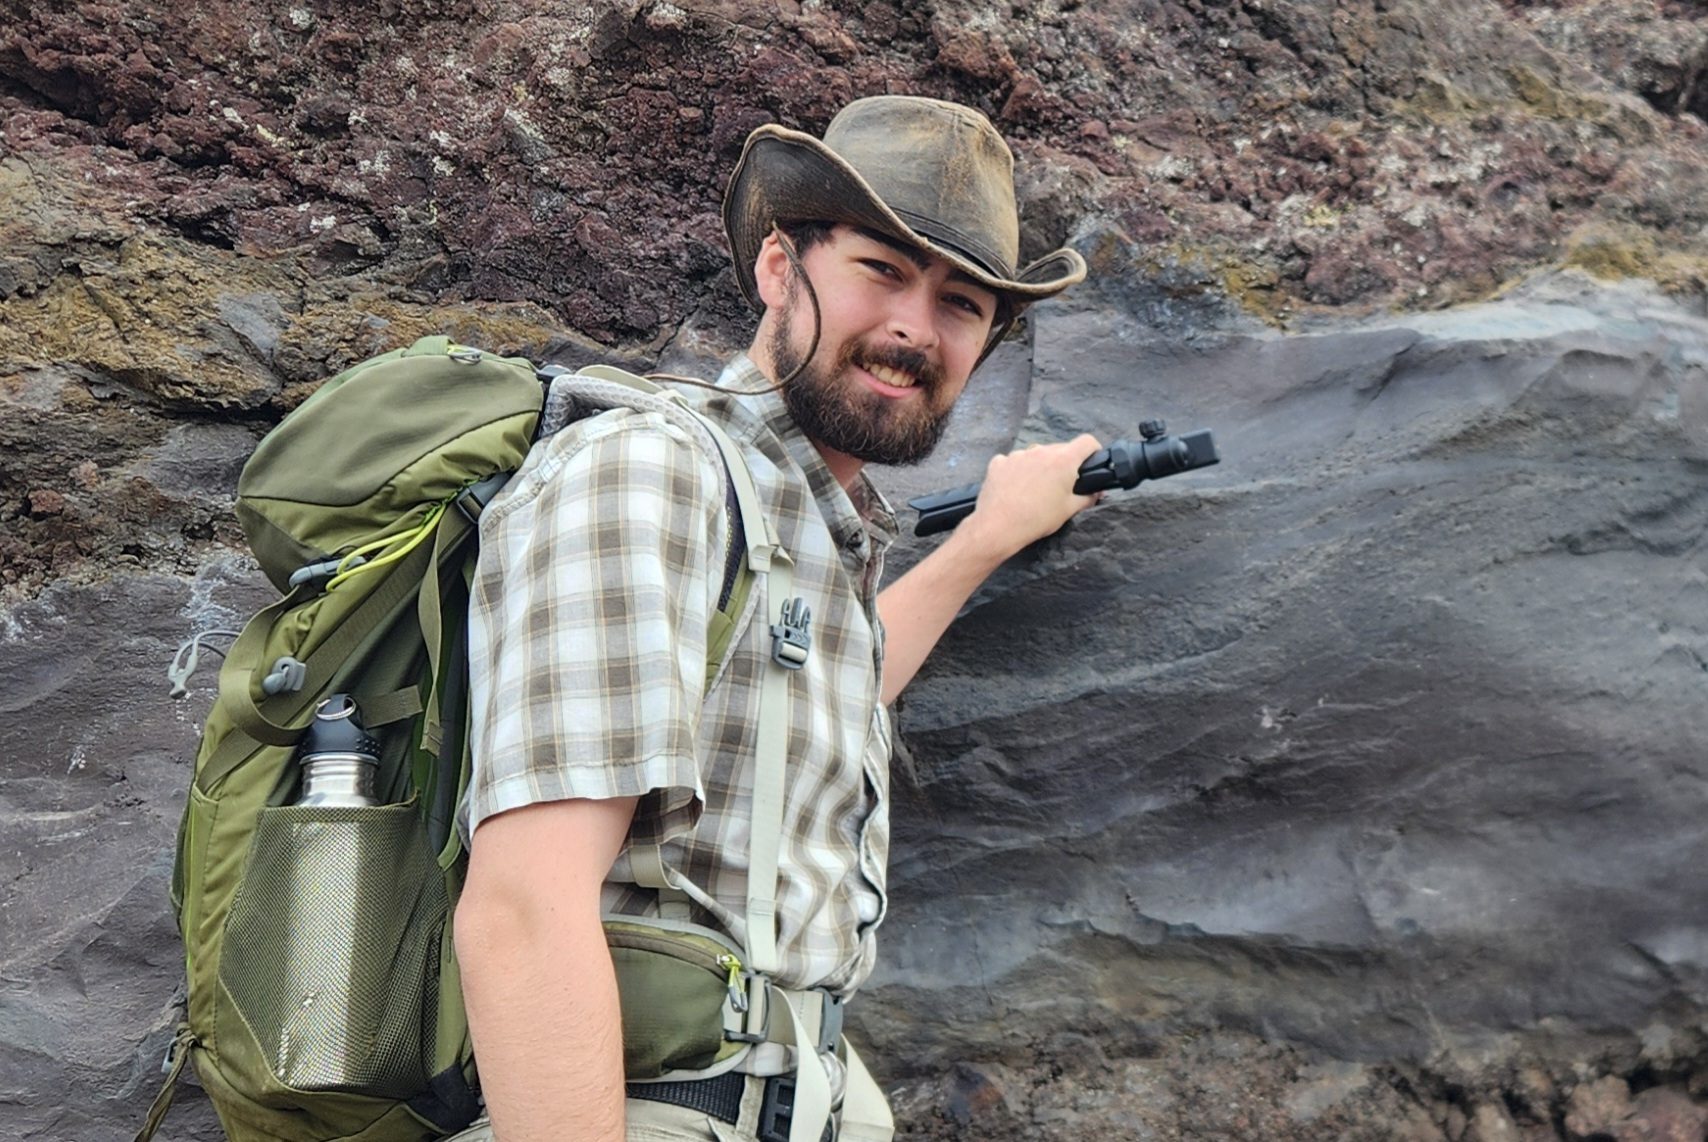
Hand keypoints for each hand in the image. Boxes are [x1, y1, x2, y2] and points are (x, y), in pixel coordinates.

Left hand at [959, 434, 1103, 561]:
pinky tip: (1013, 488)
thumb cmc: (1039, 518)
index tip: (1091, 462)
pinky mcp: (998, 462)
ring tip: (1034, 489)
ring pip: (1035, 455)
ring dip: (1039, 466)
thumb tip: (1097, 492)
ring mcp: (1017, 454)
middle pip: (1059, 449)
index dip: (1093, 450)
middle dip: (1064, 463)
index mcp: (1063, 460)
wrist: (999, 526)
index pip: (1087, 442)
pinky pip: (1013, 461)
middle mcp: (1040, 450)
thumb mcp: (1069, 510)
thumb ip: (1087, 498)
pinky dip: (1017, 470)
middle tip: (1061, 485)